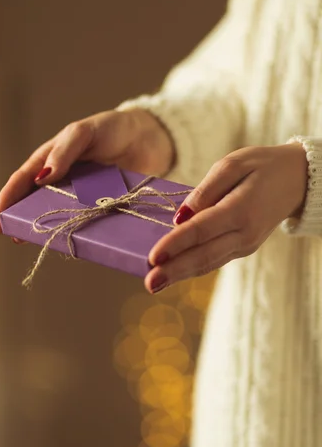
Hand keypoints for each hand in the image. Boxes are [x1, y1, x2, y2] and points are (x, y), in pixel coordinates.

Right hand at [0, 109, 173, 234]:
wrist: (152, 138)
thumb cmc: (112, 129)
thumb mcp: (84, 133)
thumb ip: (64, 152)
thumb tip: (41, 178)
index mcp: (53, 159)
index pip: (26, 178)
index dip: (11, 195)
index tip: (0, 213)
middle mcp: (63, 180)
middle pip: (37, 200)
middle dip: (21, 216)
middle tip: (10, 234)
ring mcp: (82, 196)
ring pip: (59, 214)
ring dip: (46, 227)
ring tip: (32, 241)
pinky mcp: (102, 207)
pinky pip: (85, 221)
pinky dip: (76, 231)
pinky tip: (70, 241)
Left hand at [145, 143, 307, 293]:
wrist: (298, 181)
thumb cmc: (262, 166)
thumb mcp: (234, 163)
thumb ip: (206, 189)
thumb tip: (181, 216)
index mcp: (241, 210)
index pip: (201, 230)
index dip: (175, 244)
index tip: (153, 256)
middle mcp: (244, 234)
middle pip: (203, 255)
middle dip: (173, 271)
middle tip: (148, 282)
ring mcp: (245, 245)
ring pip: (208, 263)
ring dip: (180, 274)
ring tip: (154, 284)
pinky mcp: (243, 248)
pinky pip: (214, 260)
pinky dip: (192, 268)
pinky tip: (172, 274)